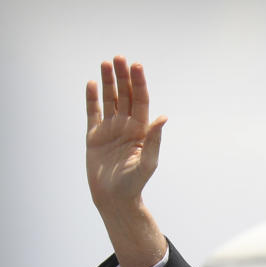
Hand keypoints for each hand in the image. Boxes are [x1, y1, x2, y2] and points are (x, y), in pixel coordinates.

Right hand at [85, 56, 167, 266]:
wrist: (114, 198)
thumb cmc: (134, 183)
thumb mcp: (148, 163)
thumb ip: (154, 139)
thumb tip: (162, 117)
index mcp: (141, 131)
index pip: (141, 101)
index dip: (139, 84)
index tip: (137, 66)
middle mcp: (126, 127)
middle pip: (125, 96)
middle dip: (123, 77)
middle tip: (119, 58)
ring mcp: (110, 130)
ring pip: (109, 100)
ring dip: (108, 82)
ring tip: (106, 63)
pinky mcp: (94, 136)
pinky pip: (93, 113)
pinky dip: (92, 98)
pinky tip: (92, 83)